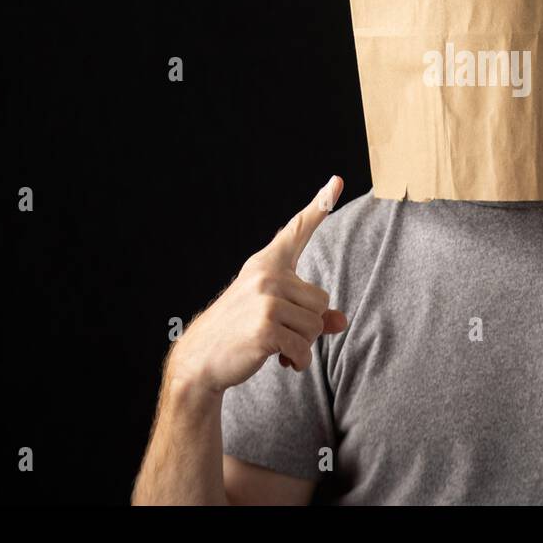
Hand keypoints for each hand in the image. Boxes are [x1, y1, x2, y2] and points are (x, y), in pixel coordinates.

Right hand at [167, 176, 349, 392]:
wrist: (201, 359)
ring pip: (316, 325)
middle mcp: (267, 275)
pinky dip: (298, 361)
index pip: (297, 230)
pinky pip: (304, 348)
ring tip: (276, 346)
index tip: (337, 181)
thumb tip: (341, 321)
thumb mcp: (274, 314)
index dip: (320, 204)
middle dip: (308, 325)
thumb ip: (309, 313)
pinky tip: (280, 361)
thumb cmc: (239, 332)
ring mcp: (266, 300)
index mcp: (267, 264)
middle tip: (281, 332)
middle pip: (321, 300)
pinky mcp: (266, 327)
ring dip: (303, 345)